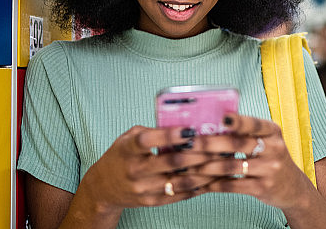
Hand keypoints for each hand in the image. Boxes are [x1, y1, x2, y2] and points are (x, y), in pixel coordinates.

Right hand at [80, 125, 218, 212]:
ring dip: (204, 172)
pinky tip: (212, 179)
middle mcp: (135, 170)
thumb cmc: (121, 156)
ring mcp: (144, 189)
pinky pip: (179, 195)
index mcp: (128, 149)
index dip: (170, 136)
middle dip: (198, 154)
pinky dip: (198, 187)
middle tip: (220, 145)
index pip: (148, 141)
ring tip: (222, 162)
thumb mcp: (129, 137)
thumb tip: (184, 124)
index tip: (190, 129)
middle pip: (171, 162)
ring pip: (180, 181)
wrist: (103, 188)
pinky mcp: (152, 202)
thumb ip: (153, 131)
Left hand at [185, 113, 311, 209]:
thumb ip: (245, 133)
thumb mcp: (266, 140)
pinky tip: (201, 182)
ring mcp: (270, 170)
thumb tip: (210, 123)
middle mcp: (274, 149)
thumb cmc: (271, 158)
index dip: (238, 120)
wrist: (292, 187)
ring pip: (232, 166)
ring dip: (206, 166)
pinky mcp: (263, 188)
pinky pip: (233, 185)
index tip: (222, 117)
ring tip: (188, 165)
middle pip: (238, 144)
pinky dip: (214, 183)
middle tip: (189, 142)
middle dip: (210, 143)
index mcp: (272, 131)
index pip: (254, 123)